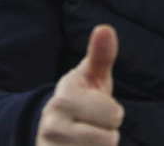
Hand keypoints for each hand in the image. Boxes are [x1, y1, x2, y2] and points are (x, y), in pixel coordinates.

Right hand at [36, 24, 123, 144]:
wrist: (50, 131)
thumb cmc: (80, 100)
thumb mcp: (90, 76)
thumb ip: (100, 55)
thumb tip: (105, 28)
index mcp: (64, 98)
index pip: (114, 115)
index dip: (111, 112)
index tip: (94, 107)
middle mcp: (52, 125)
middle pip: (109, 140)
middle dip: (106, 133)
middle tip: (90, 125)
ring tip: (84, 140)